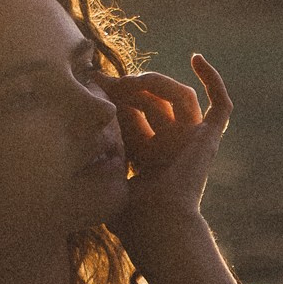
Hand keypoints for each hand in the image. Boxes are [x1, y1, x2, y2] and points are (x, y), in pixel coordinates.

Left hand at [107, 54, 230, 246]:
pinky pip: (220, 105)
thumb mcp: (104, 184)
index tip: (92, 83)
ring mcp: (193, 143)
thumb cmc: (131, 218)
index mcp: (149, 160)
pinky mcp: (209, 139)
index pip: (132, 116)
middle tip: (108, 83)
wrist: (158, 224)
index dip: (114, 97)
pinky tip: (196, 58)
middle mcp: (172, 148)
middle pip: (152, 103)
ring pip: (178, 96)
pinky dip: (212, 80)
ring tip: (133, 81)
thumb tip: (62, 162)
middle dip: (129, 88)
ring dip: (155, 83)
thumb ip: (92, 168)